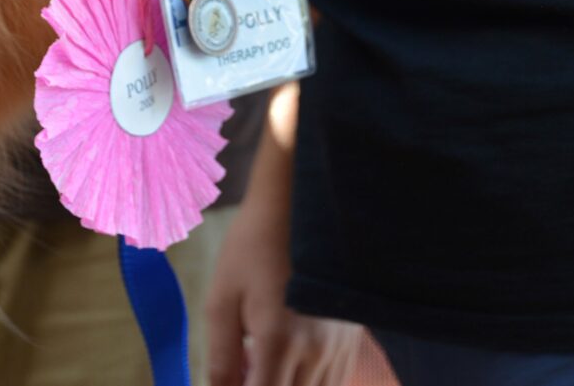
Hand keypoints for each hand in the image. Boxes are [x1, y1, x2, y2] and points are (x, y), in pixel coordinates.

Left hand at [205, 198, 373, 385]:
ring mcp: (338, 348)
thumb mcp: (222, 298)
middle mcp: (315, 352)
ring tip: (263, 356)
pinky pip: (332, 382)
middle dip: (261, 385)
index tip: (234, 376)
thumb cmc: (253, 248)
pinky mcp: (352, 341)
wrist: (301, 206)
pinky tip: (288, 355)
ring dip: (286, 384)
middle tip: (245, 363)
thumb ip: (221, 357)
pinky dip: (308, 381)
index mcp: (277, 341)